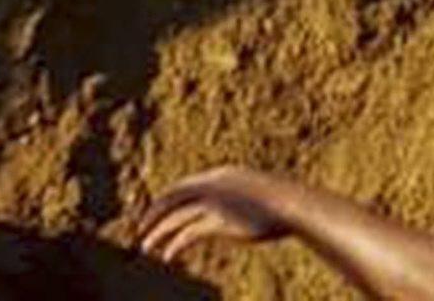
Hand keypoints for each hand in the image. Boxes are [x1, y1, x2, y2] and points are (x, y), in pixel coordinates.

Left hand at [137, 166, 301, 257]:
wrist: (292, 203)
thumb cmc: (280, 202)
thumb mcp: (254, 194)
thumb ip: (237, 199)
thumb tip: (232, 208)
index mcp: (219, 175)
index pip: (183, 186)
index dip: (166, 200)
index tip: (156, 213)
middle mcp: (212, 186)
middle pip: (172, 199)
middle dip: (154, 215)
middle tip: (141, 229)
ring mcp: (215, 202)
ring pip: (176, 218)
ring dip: (158, 234)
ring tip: (146, 247)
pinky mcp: (219, 221)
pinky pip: (188, 235)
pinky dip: (175, 246)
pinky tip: (167, 257)